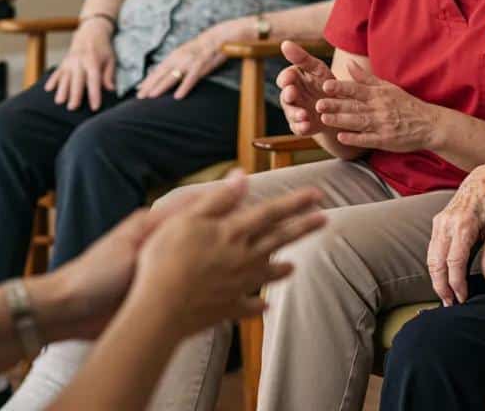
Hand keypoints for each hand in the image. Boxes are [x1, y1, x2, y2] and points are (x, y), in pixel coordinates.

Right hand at [45, 18, 115, 110]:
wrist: (91, 31)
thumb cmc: (103, 48)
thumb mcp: (110, 59)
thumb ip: (109, 75)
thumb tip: (110, 90)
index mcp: (93, 61)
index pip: (94, 80)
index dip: (94, 94)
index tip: (95, 107)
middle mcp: (80, 62)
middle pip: (76, 80)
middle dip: (74, 94)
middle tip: (73, 108)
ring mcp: (70, 62)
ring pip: (64, 78)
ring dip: (61, 90)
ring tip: (59, 102)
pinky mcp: (63, 62)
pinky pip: (57, 72)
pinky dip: (52, 80)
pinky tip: (48, 89)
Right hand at [131, 176, 325, 335]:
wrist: (159, 309)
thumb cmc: (167, 258)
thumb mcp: (188, 218)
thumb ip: (219, 198)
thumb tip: (243, 175)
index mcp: (234, 233)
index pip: (271, 212)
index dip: (295, 202)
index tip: (317, 194)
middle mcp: (242, 258)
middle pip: (278, 240)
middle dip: (303, 228)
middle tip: (325, 219)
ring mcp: (237, 286)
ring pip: (266, 274)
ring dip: (282, 268)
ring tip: (294, 265)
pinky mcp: (226, 309)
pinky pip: (248, 307)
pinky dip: (258, 305)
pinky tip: (265, 305)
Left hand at [137, 21, 237, 99]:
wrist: (218, 37)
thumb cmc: (202, 48)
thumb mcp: (185, 54)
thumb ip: (175, 63)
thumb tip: (164, 74)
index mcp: (174, 56)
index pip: (157, 70)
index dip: (147, 80)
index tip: (138, 89)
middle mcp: (178, 58)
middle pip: (160, 74)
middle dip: (149, 85)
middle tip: (139, 96)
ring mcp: (189, 62)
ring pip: (172, 77)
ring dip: (161, 87)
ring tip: (152, 96)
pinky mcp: (200, 66)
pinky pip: (190, 79)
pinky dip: (183, 87)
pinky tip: (177, 96)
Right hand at [276, 40, 333, 136]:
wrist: (342, 108)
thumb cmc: (327, 84)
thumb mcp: (318, 68)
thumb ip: (302, 57)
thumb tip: (284, 43)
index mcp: (295, 80)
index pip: (285, 77)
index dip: (286, 78)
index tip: (289, 78)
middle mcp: (292, 96)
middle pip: (285, 96)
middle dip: (288, 95)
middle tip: (292, 93)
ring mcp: (296, 111)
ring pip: (291, 113)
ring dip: (295, 114)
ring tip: (303, 114)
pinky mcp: (302, 125)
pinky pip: (298, 128)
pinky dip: (301, 127)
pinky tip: (306, 125)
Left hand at [315, 61, 439, 151]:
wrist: (428, 124)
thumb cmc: (405, 104)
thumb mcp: (387, 87)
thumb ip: (366, 78)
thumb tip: (348, 64)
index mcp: (378, 94)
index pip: (357, 89)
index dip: (341, 87)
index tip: (326, 85)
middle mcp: (379, 108)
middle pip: (354, 106)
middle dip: (335, 104)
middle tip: (318, 103)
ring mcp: (382, 124)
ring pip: (358, 121)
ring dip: (341, 120)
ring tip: (324, 118)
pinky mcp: (385, 140)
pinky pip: (368, 139)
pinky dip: (354, 138)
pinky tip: (341, 137)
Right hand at [427, 162, 484, 304]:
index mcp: (464, 225)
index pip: (454, 262)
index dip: (456, 284)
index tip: (462, 298)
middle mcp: (447, 223)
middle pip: (436, 262)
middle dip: (441, 286)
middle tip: (450, 304)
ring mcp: (439, 221)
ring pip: (430, 256)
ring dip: (436, 277)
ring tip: (446, 295)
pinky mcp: (438, 221)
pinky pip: (432, 247)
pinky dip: (435, 265)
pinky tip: (443, 276)